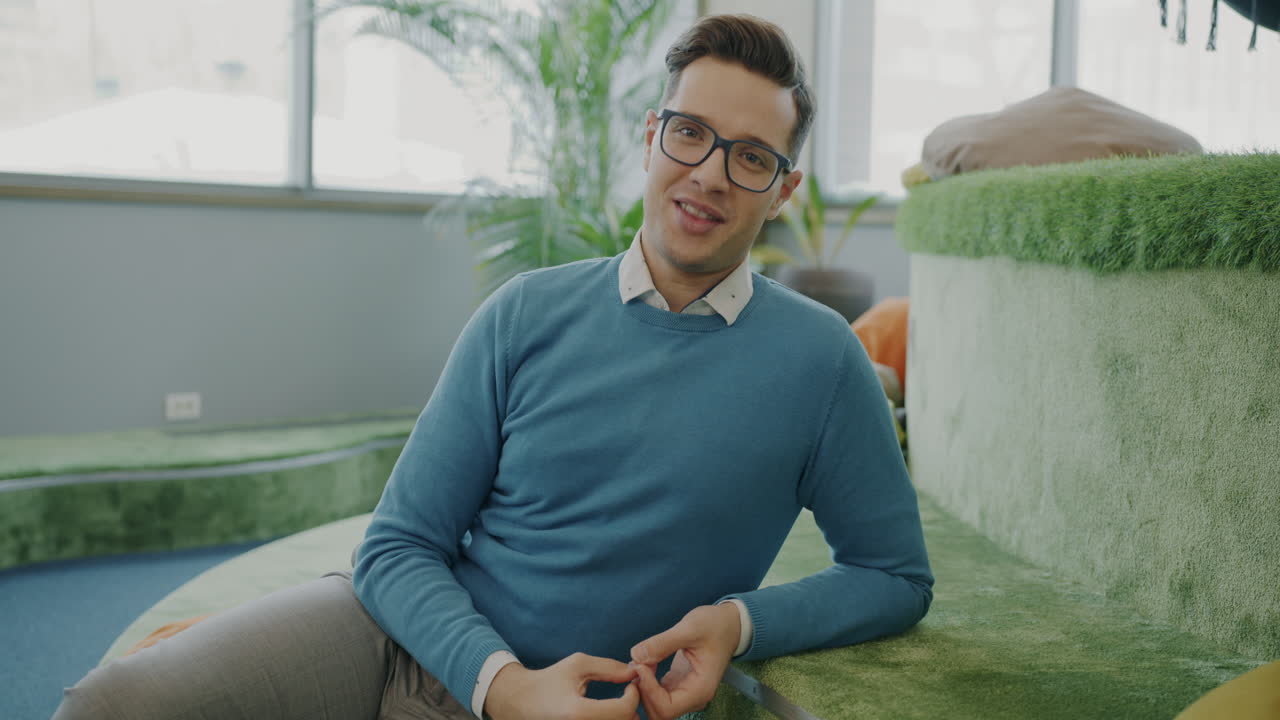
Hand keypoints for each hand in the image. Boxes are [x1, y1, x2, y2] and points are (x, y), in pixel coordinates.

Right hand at [483, 652, 640, 719]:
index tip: (630, 684)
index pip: (623, 710)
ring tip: (620, 704)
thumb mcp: (577, 665)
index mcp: (577, 712)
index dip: (634, 695)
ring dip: (624, 717)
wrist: (520, 702)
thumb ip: (609, 668)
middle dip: (632, 707)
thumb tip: (635, 672)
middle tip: (628, 693)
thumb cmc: (549, 681)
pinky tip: (609, 713)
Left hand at [628, 604, 740, 719]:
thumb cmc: (715, 626)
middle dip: (643, 692)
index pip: (666, 708)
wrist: (728, 624)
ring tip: (642, 662)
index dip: (648, 691)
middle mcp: (693, 696)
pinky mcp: (677, 684)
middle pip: (659, 712)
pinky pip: (657, 694)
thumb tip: (636, 655)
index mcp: (700, 689)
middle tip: (638, 665)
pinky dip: (646, 682)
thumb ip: (662, 643)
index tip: (642, 666)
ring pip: (655, 705)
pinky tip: (647, 662)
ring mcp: (685, 692)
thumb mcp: (690, 628)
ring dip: (643, 688)